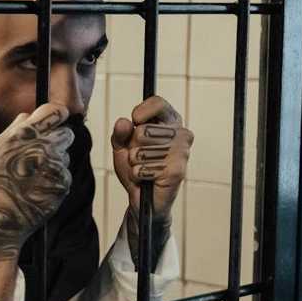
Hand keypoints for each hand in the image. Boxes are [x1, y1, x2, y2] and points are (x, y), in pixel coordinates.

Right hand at [0, 103, 73, 263]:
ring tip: (33, 177)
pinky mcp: (63, 183)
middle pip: (66, 133)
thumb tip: (29, 114)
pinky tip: (38, 188)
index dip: (57, 115)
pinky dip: (55, 180)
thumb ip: (15, 129)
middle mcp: (43, 147)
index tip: (57, 120)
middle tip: (41, 155)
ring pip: (65, 156)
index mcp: (24, 134)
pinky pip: (64, 175)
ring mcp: (55, 166)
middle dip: (57, 141)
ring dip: (55, 163)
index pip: (55, 111)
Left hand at [111, 96, 191, 222]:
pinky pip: (143, 168)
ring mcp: (181, 152)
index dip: (141, 112)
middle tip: (138, 157)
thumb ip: (120, 133)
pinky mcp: (177, 171)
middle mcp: (181, 134)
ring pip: (141, 150)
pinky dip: (137, 175)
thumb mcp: (122, 146)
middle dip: (132, 147)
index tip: (135, 120)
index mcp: (170, 122)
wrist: (143, 197)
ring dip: (134, 163)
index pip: (158, 103)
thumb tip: (123, 122)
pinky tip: (147, 178)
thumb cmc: (135, 166)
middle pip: (143, 130)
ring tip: (143, 168)